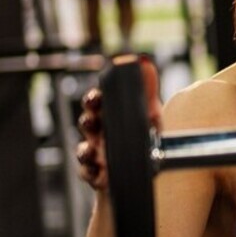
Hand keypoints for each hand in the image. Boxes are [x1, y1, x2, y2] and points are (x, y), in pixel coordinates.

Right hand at [75, 55, 160, 190]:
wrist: (145, 170)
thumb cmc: (143, 136)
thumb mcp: (149, 112)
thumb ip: (146, 89)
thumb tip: (144, 61)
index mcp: (109, 116)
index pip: (96, 104)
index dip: (94, 100)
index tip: (97, 98)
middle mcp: (100, 134)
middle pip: (87, 125)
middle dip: (87, 122)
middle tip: (92, 120)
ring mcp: (97, 154)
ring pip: (84, 150)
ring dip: (85, 150)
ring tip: (92, 151)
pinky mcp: (98, 175)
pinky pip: (88, 174)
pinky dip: (90, 173)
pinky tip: (98, 173)